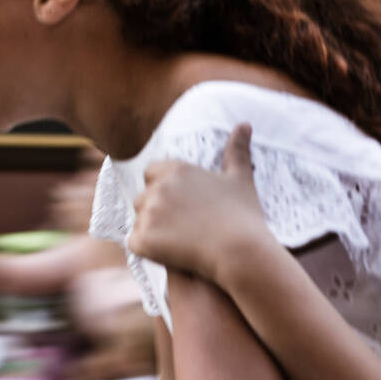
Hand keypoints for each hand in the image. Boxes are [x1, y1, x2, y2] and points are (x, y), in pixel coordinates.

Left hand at [129, 123, 271, 282]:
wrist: (241, 252)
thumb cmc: (244, 216)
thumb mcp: (241, 179)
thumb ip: (237, 151)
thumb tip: (245, 124)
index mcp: (177, 169)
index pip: (151, 173)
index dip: (163, 190)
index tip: (182, 206)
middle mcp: (158, 187)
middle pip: (142, 199)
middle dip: (156, 212)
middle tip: (182, 229)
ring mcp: (149, 213)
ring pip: (139, 221)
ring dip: (152, 231)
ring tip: (179, 243)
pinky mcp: (144, 239)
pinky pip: (135, 243)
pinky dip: (148, 250)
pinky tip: (170, 255)